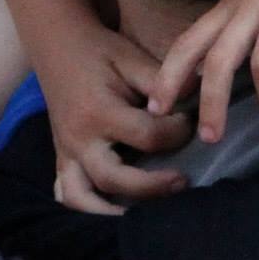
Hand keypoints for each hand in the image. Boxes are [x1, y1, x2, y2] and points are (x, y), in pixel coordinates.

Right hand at [42, 21, 192, 214]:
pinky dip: (89, 209)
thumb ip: (162, 81)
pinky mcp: (61, 158)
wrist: (56, 44)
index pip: (147, 136)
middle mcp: (79, 139)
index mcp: (98, 111)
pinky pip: (69, 195)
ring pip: (84, 199)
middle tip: (183, 181)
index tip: (192, 121)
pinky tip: (113, 213)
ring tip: (147, 215)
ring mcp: (66, 153)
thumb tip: (202, 96)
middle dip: (152, 186)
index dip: (177, 132)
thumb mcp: (131, 58)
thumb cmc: (100, 51)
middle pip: (115, 179)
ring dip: (113, 213)